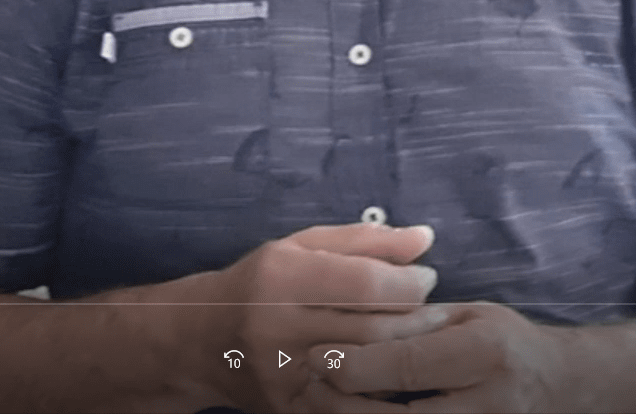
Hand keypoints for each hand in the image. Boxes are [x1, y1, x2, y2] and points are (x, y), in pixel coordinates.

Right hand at [197, 223, 448, 413]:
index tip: (425, 279)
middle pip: (372, 331)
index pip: (367, 285)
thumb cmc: (260, 282)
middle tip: (435, 313)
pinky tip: (390, 371)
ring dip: (404, 355)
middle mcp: (279, 328)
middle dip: (416, 321)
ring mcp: (283, 376)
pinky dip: (379, 387)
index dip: (409, 284)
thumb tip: (424, 239)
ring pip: (367, 371)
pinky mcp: (289, 408)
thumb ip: (364, 241)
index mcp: (283, 278)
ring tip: (420, 340)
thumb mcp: (302, 247)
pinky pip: (350, 401)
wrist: (200, 341)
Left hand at [301, 301, 574, 412]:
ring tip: (318, 405)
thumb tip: (349, 322)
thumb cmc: (508, 342)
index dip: (353, 364)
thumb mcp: (467, 316)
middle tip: (305, 387)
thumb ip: (412, 321)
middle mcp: (488, 404)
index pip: (405, 366)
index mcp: (486, 353)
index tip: (315, 354)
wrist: (562, 387)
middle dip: (341, 405)